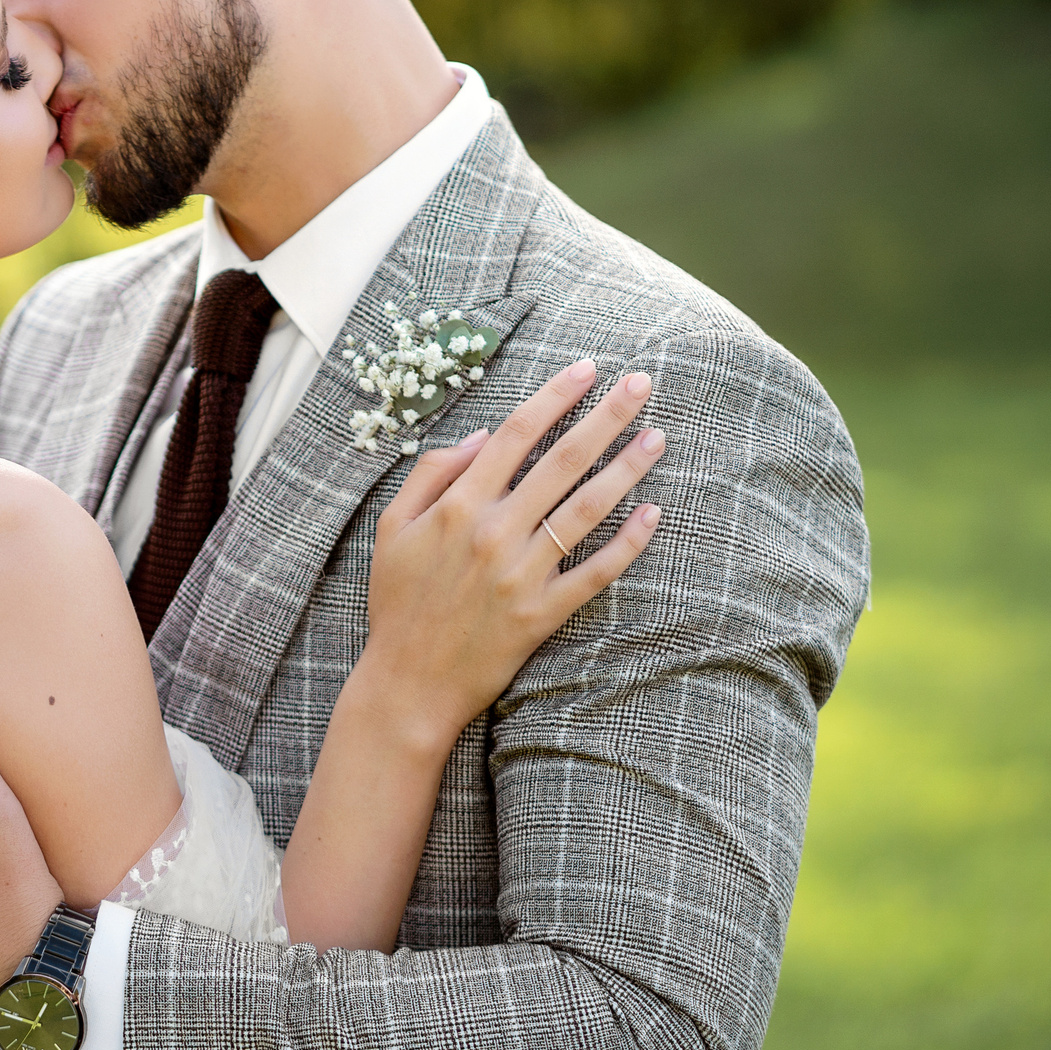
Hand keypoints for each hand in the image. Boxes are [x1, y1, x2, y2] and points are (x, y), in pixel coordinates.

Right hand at [360, 357, 666, 748]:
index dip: (554, 397)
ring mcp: (522, 573)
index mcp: (457, 505)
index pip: (516, 435)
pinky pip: (594, 572)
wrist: (409, 680)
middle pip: (561, 460)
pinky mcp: (543, 612)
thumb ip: (431, 474)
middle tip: (642, 384)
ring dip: (625, 469)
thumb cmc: (398, 600)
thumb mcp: (393, 527)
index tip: (585, 369)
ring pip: (585, 510)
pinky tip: (653, 514)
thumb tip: (482, 436)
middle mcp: (494, 532)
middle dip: (605, 417)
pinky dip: (627, 544)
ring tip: (657, 438)